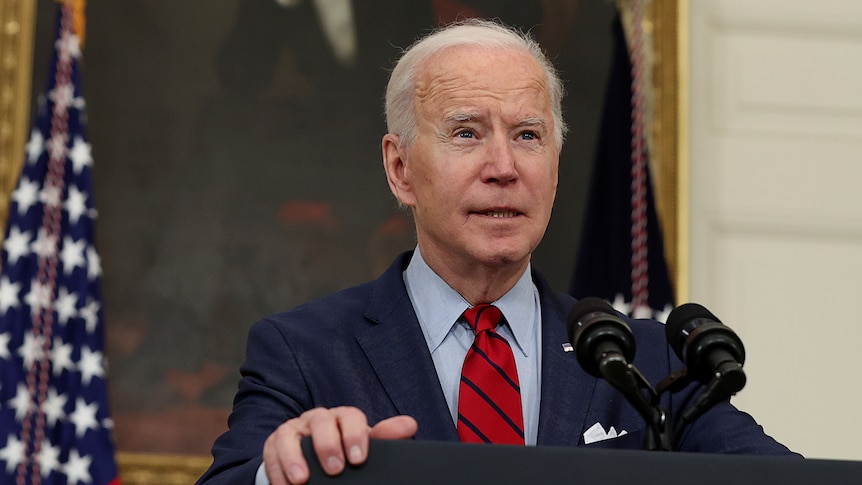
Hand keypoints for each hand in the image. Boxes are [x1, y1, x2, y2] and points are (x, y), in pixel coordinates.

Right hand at [262, 406, 417, 484]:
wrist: (311, 458)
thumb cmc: (342, 450)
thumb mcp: (362, 445)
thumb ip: (385, 436)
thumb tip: (410, 424)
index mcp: (342, 418)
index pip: (349, 416)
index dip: (354, 435)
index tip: (359, 458)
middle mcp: (317, 419)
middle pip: (321, 421)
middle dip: (327, 445)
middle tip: (335, 469)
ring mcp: (294, 430)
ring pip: (290, 435)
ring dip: (294, 458)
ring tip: (303, 480)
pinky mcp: (274, 444)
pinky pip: (271, 452)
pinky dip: (277, 471)